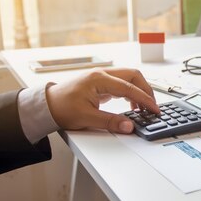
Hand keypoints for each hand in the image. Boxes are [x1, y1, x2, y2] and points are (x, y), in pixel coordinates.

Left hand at [45, 68, 159, 133]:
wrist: (47, 105)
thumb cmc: (61, 108)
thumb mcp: (87, 118)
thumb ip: (110, 122)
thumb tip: (129, 126)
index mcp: (99, 79)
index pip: (129, 87)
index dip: (145, 99)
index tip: (154, 109)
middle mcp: (102, 74)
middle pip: (133, 76)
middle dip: (146, 90)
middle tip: (152, 106)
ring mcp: (101, 77)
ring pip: (129, 78)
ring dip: (139, 91)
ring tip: (143, 108)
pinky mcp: (101, 82)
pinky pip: (122, 83)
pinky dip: (131, 93)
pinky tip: (132, 105)